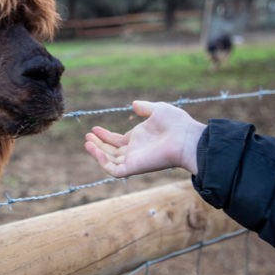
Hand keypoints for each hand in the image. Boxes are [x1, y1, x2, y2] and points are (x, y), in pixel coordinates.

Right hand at [84, 101, 205, 177]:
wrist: (187, 139)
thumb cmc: (177, 124)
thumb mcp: (158, 110)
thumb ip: (145, 108)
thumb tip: (134, 104)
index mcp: (139, 139)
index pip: (117, 141)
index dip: (105, 136)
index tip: (94, 129)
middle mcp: (135, 151)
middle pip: (111, 151)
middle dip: (98, 144)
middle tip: (87, 136)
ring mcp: (134, 160)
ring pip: (109, 160)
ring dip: (97, 152)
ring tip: (87, 141)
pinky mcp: (134, 168)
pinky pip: (113, 169)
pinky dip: (102, 162)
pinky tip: (95, 149)